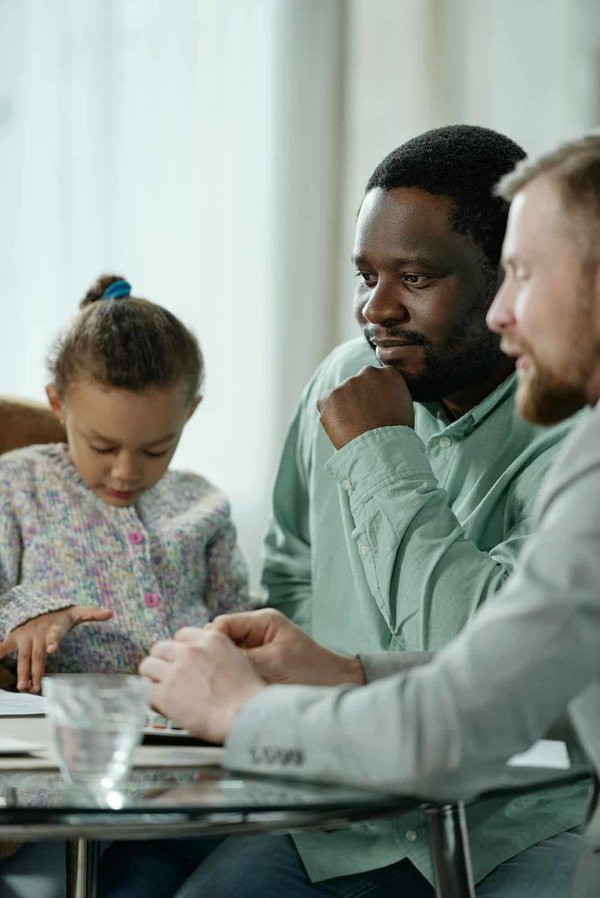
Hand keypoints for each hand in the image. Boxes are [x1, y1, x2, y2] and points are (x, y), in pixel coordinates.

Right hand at [0, 606, 112, 692]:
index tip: (51, 649)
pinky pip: (4, 647)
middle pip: (38, 655)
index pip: (55, 634)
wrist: (38, 605)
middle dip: (36, 671)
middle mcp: (38, 633)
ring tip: (23, 687)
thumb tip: (111, 613)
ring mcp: (25, 636)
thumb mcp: (76, 612)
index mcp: (54, 627)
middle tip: (36, 687)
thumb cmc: (60, 615)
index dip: (53, 641)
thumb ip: (92, 614)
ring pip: (23, 657)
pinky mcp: (15, 638)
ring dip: (22, 672)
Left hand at [139, 629, 264, 743]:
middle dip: (162, 662)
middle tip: (167, 676)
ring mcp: (176, 670)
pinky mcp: (165, 692)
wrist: (245, 715)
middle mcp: (191, 650)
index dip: (179, 651)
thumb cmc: (247, 696)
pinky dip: (156, 702)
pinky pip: (149, 693)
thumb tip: (205, 663)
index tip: (179, 661)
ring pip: (148, 666)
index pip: (181, 636)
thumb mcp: (238, 660)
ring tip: (162, 691)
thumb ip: (216, 654)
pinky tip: (166, 709)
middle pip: (160, 648)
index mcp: (211, 639)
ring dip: (154, 678)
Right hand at [202, 609, 365, 686]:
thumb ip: (242, 658)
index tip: (203, 662)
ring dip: (221, 667)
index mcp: (262, 621)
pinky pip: (235, 667)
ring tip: (216, 684)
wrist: (337, 686)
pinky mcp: (259, 664)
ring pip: (225, 654)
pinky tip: (227, 690)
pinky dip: (230, 676)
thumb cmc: (311, 672)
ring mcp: (257, 647)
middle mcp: (257, 631)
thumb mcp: (273, 663)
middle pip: (220, 638)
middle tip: (206, 675)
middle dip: (212, 655)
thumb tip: (212, 662)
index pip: (222, 625)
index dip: (209, 642)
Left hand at [317, 365, 413, 449]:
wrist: (380, 449)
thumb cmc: (395, 434)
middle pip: (358, 383)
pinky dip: (329, 413)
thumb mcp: (403, 406)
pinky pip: (325, 402)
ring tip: (354, 427)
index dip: (374, 395)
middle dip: (358, 398)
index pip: (376, 378)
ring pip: (341, 393)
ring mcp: (348, 383)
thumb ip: (391, 393)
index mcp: (388, 373)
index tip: (375, 410)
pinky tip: (341, 427)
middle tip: (363, 420)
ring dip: (344, 407)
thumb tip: (380, 394)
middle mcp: (368, 373)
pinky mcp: (330, 395)